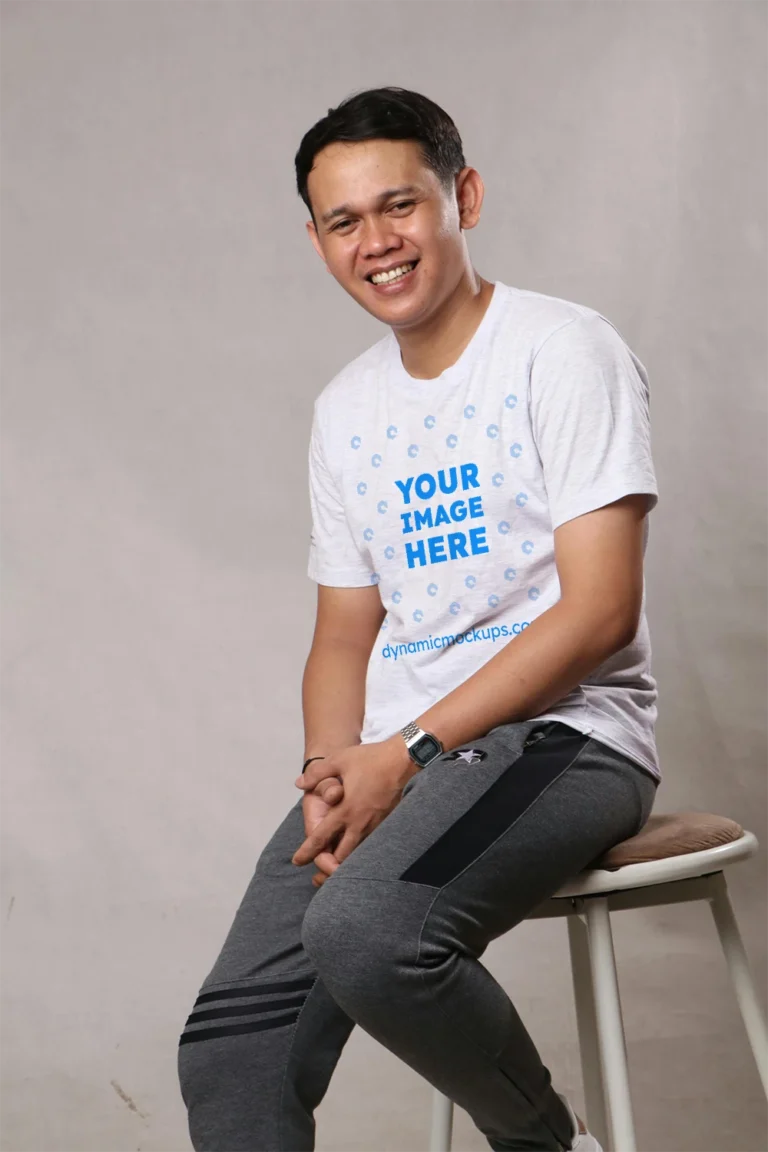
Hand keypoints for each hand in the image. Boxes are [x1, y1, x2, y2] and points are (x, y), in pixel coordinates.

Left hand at [291, 738, 416, 869]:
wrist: (406, 760)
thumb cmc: (372, 759)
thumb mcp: (339, 760)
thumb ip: (317, 774)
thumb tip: (299, 783)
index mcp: (345, 811)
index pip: (321, 838)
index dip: (307, 851)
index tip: (297, 861)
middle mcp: (361, 824)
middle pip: (342, 856)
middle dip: (329, 863)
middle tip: (320, 865)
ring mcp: (377, 826)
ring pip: (360, 854)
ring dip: (348, 859)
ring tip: (338, 863)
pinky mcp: (389, 824)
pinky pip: (373, 845)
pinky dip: (364, 850)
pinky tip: (361, 848)